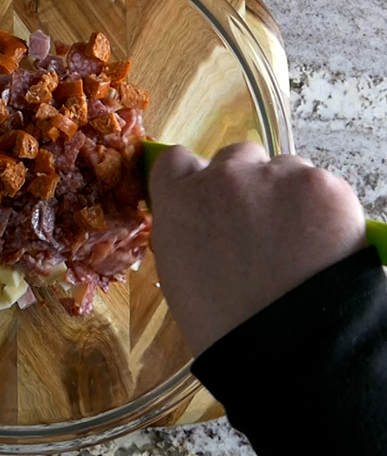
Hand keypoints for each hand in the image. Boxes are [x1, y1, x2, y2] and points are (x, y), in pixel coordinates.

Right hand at [150, 142, 366, 355]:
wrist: (286, 345)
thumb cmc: (224, 321)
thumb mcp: (178, 269)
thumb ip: (184, 226)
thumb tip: (198, 214)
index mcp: (179, 200)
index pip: (177, 160)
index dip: (194, 175)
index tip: (205, 191)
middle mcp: (223, 178)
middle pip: (235, 156)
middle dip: (245, 182)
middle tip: (259, 224)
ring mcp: (275, 177)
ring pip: (283, 168)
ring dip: (286, 193)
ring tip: (297, 241)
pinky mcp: (322, 186)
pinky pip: (321, 185)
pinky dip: (323, 209)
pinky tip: (320, 244)